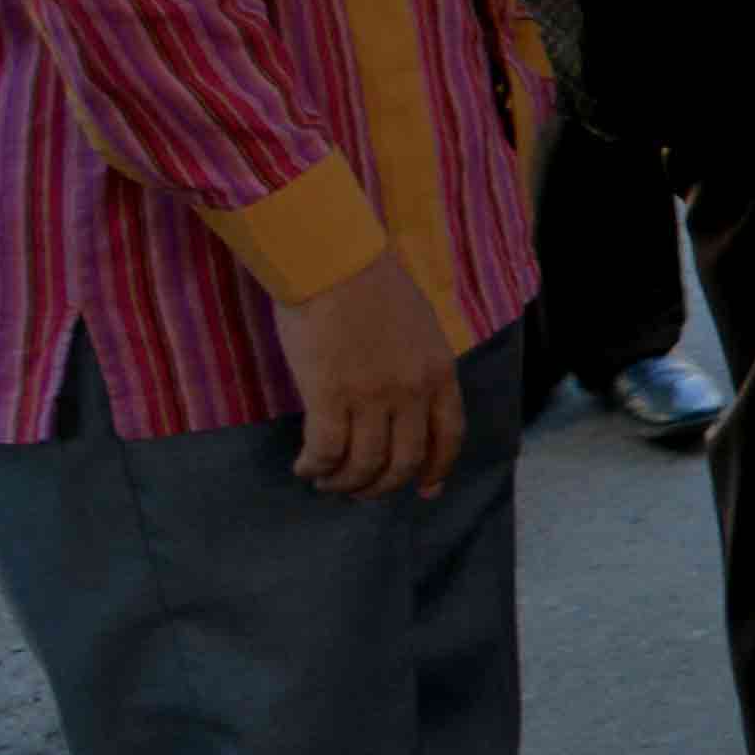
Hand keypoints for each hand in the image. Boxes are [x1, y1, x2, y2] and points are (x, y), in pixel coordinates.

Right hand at [274, 253, 470, 500]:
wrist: (334, 263)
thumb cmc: (372, 287)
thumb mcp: (421, 328)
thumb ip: (421, 367)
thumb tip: (411, 404)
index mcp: (440, 372)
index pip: (449, 436)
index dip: (437, 469)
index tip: (426, 490)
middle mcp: (412, 391)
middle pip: (405, 460)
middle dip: (383, 486)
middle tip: (360, 492)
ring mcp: (372, 395)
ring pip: (364, 464)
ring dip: (345, 482)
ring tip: (327, 482)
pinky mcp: (329, 395)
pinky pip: (326, 451)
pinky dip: (315, 467)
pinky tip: (305, 467)